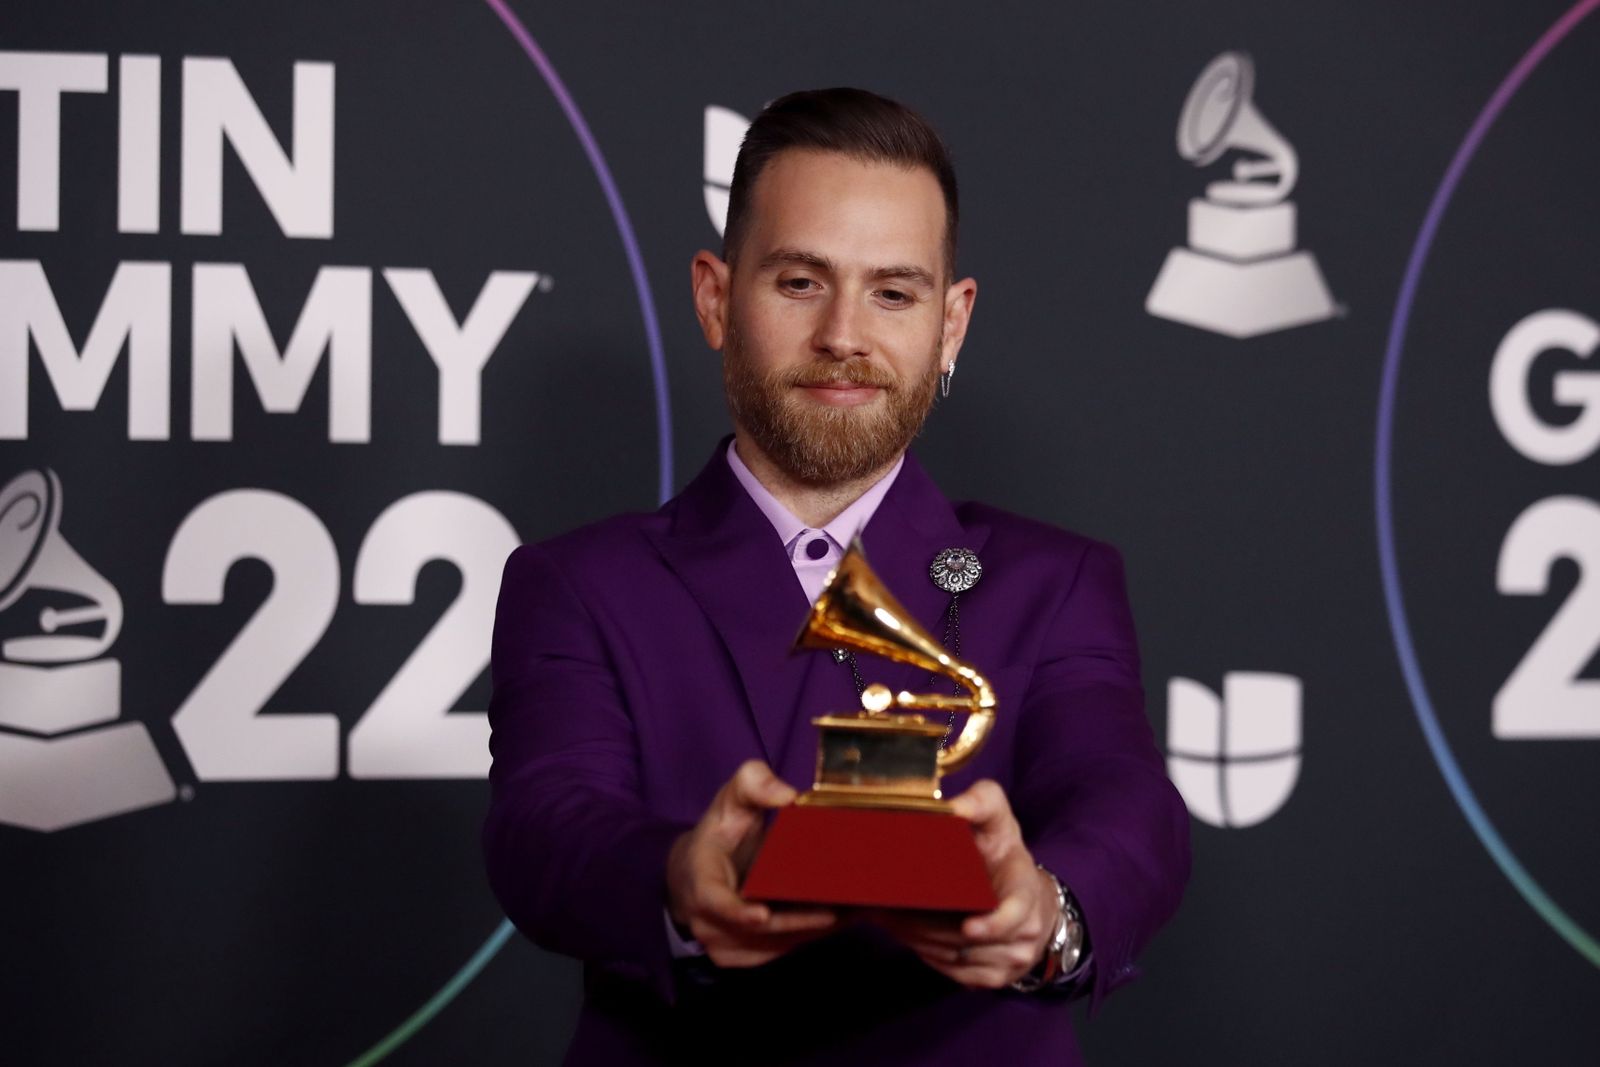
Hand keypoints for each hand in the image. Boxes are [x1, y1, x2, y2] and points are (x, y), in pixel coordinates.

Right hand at [665, 759, 837, 967]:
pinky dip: (809, 936)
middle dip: (801, 919)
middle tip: (844, 904)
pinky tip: (840, 920)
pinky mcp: (743, 957)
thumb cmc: (718, 833)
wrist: (694, 873)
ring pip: (775, 944)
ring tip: (853, 911)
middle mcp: (708, 922)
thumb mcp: (730, 800)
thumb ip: (753, 784)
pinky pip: (780, 950)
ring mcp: (724, 945)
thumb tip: (787, 794)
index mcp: (701, 882)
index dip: (737, 912)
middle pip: (759, 930)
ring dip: (812, 930)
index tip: (762, 914)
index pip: (715, 901)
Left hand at [873, 779, 1057, 988]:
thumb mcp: (999, 820)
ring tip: (884, 917)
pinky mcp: (991, 977)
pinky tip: (902, 933)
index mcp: (1026, 893)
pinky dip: (924, 954)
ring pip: (955, 958)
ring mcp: (1010, 960)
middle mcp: (1024, 933)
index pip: (1014, 915)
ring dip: (916, 940)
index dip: (992, 925)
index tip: (968, 926)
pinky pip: (953, 973)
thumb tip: (953, 807)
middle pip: (969, 941)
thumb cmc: (1005, 853)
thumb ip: (982, 801)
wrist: (1030, 898)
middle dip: (925, 926)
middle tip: (884, 908)